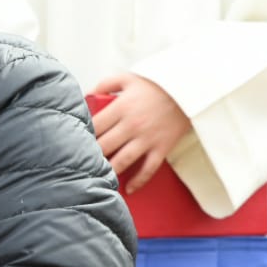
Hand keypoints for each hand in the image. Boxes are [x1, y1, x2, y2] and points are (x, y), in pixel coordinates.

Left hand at [89, 73, 190, 193]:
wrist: (190, 89)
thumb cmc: (157, 83)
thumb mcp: (128, 77)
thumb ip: (105, 84)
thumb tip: (87, 95)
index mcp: (121, 107)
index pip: (95, 126)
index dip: (82, 135)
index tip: (75, 143)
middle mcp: (132, 125)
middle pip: (104, 146)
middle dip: (91, 156)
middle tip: (81, 164)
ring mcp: (147, 138)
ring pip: (122, 161)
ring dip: (109, 171)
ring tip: (99, 178)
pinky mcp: (161, 148)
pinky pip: (148, 169)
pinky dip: (138, 181)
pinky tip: (129, 189)